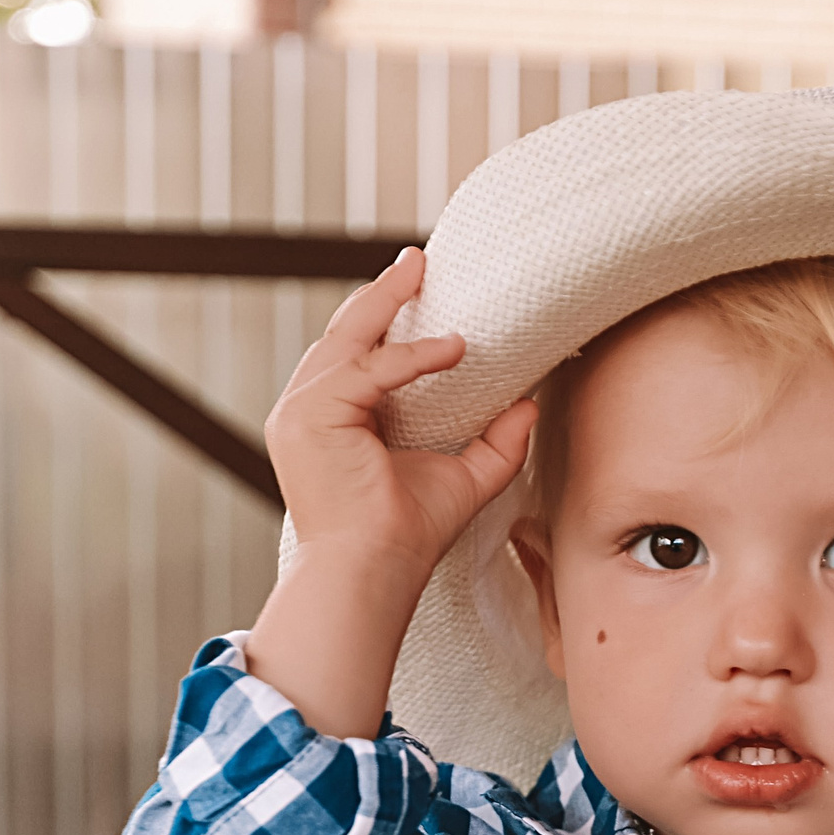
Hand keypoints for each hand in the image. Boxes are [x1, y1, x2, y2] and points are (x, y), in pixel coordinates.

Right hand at [246, 248, 535, 738]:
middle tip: (416, 259)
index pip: (358, 357)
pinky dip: (410, 356)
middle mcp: (308, 411)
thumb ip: (498, 442)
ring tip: (419, 270)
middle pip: (344, 335)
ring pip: (348, 340)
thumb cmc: (407, 537)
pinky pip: (367, 370)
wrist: (374, 574)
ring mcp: (301, 412)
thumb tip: (531, 403)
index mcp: (334, 421)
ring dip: (385, 301)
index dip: (387, 321)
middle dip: (381, 294)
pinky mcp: (310, 418)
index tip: (420, 289)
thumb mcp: (465, 478)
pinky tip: (454, 348)